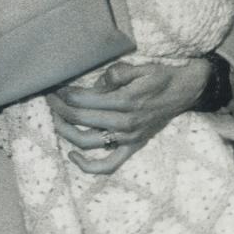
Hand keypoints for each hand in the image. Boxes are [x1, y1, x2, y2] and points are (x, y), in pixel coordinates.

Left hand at [47, 58, 209, 173]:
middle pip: (79, 118)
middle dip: (59, 107)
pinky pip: (107, 165)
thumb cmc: (160, 77)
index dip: (65, 93)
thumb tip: (96, 84)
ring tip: (55, 117)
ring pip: (86, 141)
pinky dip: (87, 166)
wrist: (184, 92)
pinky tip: (72, 154)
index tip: (55, 86)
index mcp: (125, 101)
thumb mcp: (140, 67)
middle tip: (49, 97)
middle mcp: (124, 124)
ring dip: (65, 130)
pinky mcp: (131, 148)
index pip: (83, 100)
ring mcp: (127, 139)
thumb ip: (116, 73)